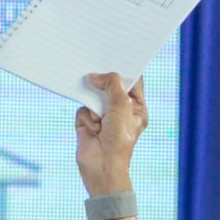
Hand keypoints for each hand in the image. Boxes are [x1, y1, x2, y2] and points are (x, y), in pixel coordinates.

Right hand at [75, 73, 147, 195]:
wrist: (102, 165)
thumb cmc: (120, 139)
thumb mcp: (121, 106)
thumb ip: (112, 86)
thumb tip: (96, 76)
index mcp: (137, 108)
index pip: (133, 84)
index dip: (126, 70)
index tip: (119, 54)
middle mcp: (120, 111)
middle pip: (111, 86)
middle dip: (104, 79)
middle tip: (97, 61)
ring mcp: (103, 116)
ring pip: (94, 95)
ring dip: (94, 99)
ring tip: (94, 98)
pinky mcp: (87, 122)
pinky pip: (82, 107)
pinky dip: (85, 114)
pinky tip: (91, 125)